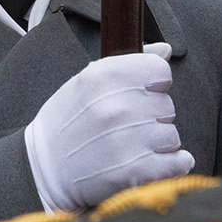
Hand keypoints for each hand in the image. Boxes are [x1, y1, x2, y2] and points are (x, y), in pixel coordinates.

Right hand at [25, 43, 192, 212]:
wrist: (43, 170)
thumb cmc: (65, 125)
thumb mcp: (85, 83)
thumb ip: (128, 64)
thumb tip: (164, 50)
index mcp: (104, 76)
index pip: (160, 70)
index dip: (154, 84)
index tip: (142, 95)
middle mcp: (117, 106)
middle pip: (167, 106)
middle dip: (152, 118)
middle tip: (127, 128)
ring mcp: (127, 139)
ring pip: (172, 135)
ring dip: (158, 144)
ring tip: (130, 147)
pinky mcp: (135, 170)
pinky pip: (178, 162)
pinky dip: (170, 165)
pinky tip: (150, 163)